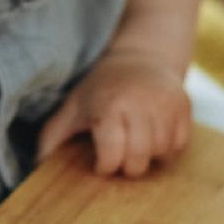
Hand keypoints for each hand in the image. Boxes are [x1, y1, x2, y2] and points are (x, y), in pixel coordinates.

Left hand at [35, 50, 191, 178]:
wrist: (143, 57)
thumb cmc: (103, 86)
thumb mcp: (75, 105)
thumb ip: (54, 134)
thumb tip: (37, 162)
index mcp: (110, 106)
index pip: (112, 155)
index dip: (105, 166)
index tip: (100, 161)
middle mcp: (141, 105)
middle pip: (138, 160)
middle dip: (126, 166)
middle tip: (119, 155)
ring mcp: (167, 106)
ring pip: (160, 155)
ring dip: (147, 156)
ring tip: (135, 142)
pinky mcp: (185, 108)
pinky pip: (179, 145)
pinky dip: (167, 148)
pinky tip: (153, 136)